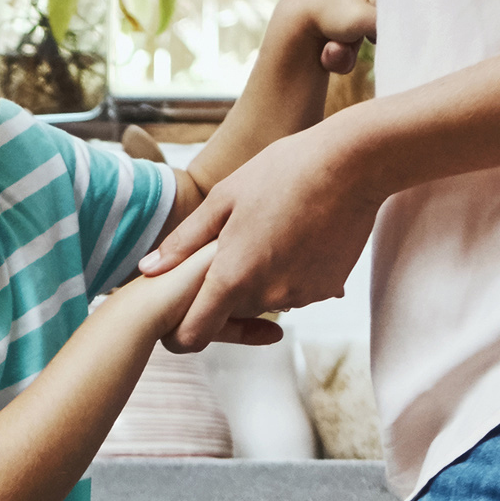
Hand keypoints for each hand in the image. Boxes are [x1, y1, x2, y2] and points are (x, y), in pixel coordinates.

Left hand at [139, 120, 380, 349]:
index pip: (194, 334)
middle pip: (232, 314)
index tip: (182, 315)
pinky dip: (291, 274)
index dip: (182, 331)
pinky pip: (295, 291)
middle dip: (227, 291)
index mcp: (232, 276)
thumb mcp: (224, 198)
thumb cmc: (283, 171)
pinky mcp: (325, 290)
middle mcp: (266, 296)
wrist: (352, 166)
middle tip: (236, 244)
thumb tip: (148, 269)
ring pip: (265, 302)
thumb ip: (184, 241)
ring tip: (272, 231)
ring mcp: (299, 296)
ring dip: (261, 279)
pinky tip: (297, 236)